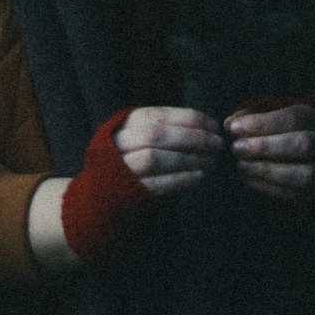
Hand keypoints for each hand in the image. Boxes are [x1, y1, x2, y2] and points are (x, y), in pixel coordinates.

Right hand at [29, 105, 225, 271]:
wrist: (96, 199)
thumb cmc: (127, 164)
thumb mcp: (137, 138)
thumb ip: (162, 130)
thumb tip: (204, 126)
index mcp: (123, 125)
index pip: (158, 115)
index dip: (188, 118)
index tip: (213, 124)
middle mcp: (118, 144)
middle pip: (157, 135)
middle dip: (192, 138)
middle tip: (217, 143)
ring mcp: (120, 168)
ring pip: (155, 158)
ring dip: (187, 159)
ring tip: (211, 161)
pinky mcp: (126, 192)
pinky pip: (156, 184)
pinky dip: (180, 179)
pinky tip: (199, 176)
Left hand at [226, 101, 314, 201]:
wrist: (298, 155)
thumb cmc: (275, 130)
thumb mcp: (264, 116)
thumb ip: (247, 117)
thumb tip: (229, 124)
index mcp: (312, 118)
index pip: (293, 118)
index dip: (263, 123)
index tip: (234, 128)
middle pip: (302, 144)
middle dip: (266, 147)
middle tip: (237, 148)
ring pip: (303, 174)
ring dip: (268, 170)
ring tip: (241, 165)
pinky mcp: (312, 192)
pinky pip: (293, 193)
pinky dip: (267, 186)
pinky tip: (247, 178)